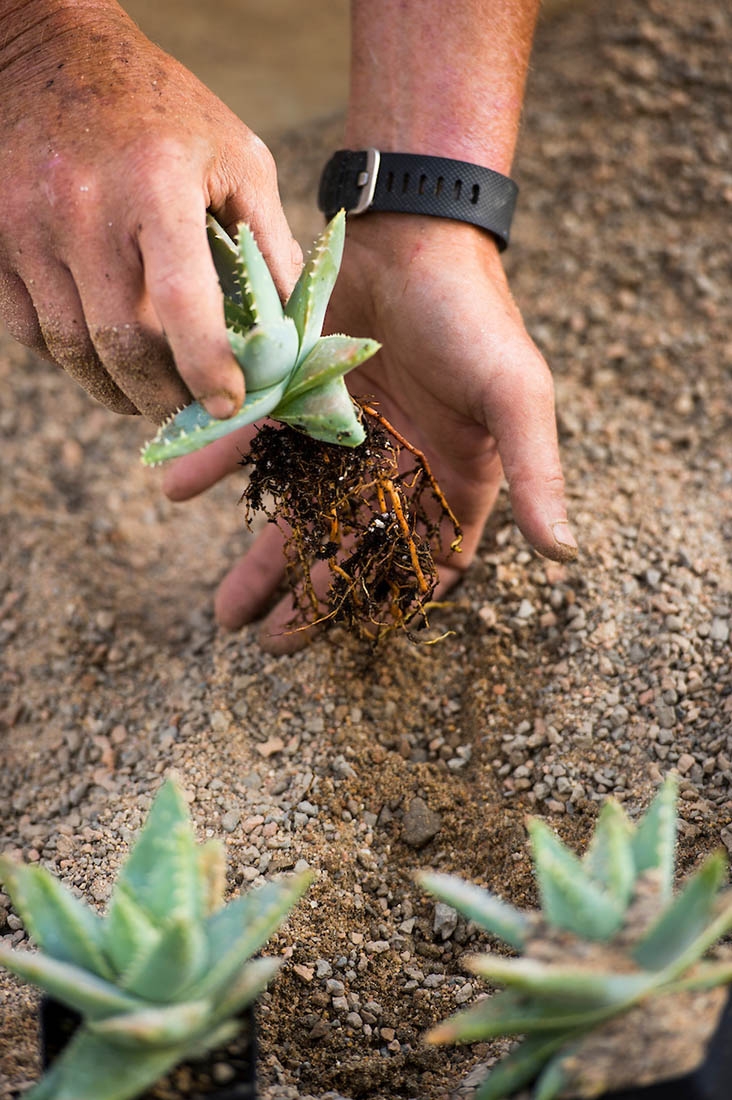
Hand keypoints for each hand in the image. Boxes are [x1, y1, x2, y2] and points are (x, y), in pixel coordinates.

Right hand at [0, 0, 300, 421]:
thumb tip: (293, 328)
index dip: (206, 368)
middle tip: (190, 413)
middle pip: (122, 346)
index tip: (228, 405)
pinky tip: (101, 354)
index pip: (181, 303)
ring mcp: (26, 226)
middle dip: (162, 398)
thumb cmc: (160, 109)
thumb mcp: (235, 156)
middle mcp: (83, 208)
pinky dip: (71, 358)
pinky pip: (31, 332)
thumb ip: (269, 241)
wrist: (48, 53)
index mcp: (155, 184)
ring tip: (149, 395)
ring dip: (116, 389)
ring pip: (71, 351)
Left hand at [163, 214, 576, 649]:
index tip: (350, 638)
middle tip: (268, 642)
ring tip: (226, 611)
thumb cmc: (474, 314)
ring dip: (261, 561)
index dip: (388, 603)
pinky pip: (258, 444)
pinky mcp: (299, 399)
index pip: (420, 560)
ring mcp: (343, 436)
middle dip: (309, 598)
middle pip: (350, 549)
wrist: (410, 228)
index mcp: (452, 477)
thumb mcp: (514, 393)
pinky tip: (181, 489)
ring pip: (298, 513)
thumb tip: (566, 554)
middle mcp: (396, 465)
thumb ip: (536, 472)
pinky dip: (220, 465)